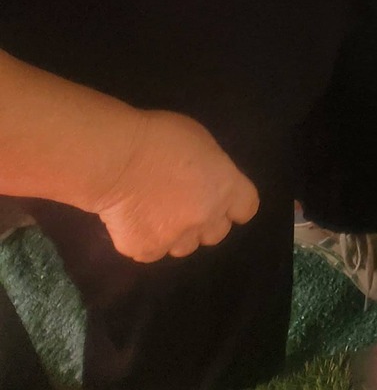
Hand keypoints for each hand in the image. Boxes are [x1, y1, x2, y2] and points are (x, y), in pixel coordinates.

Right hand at [94, 110, 258, 262]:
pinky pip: (151, 251)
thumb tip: (207, 183)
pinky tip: (134, 220)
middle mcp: (205, 218)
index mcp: (224, 188)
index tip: (225, 199)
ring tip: (158, 213)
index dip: (235, 205)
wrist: (117, 160)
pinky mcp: (145, 251)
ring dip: (178, 234)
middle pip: (217, 233)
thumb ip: (212, 171)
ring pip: (184, 247)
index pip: (246, 207)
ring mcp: (174, 239)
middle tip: (186, 205)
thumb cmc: (161, 137)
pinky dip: (146, 239)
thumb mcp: (202, 143)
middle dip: (206, 221)